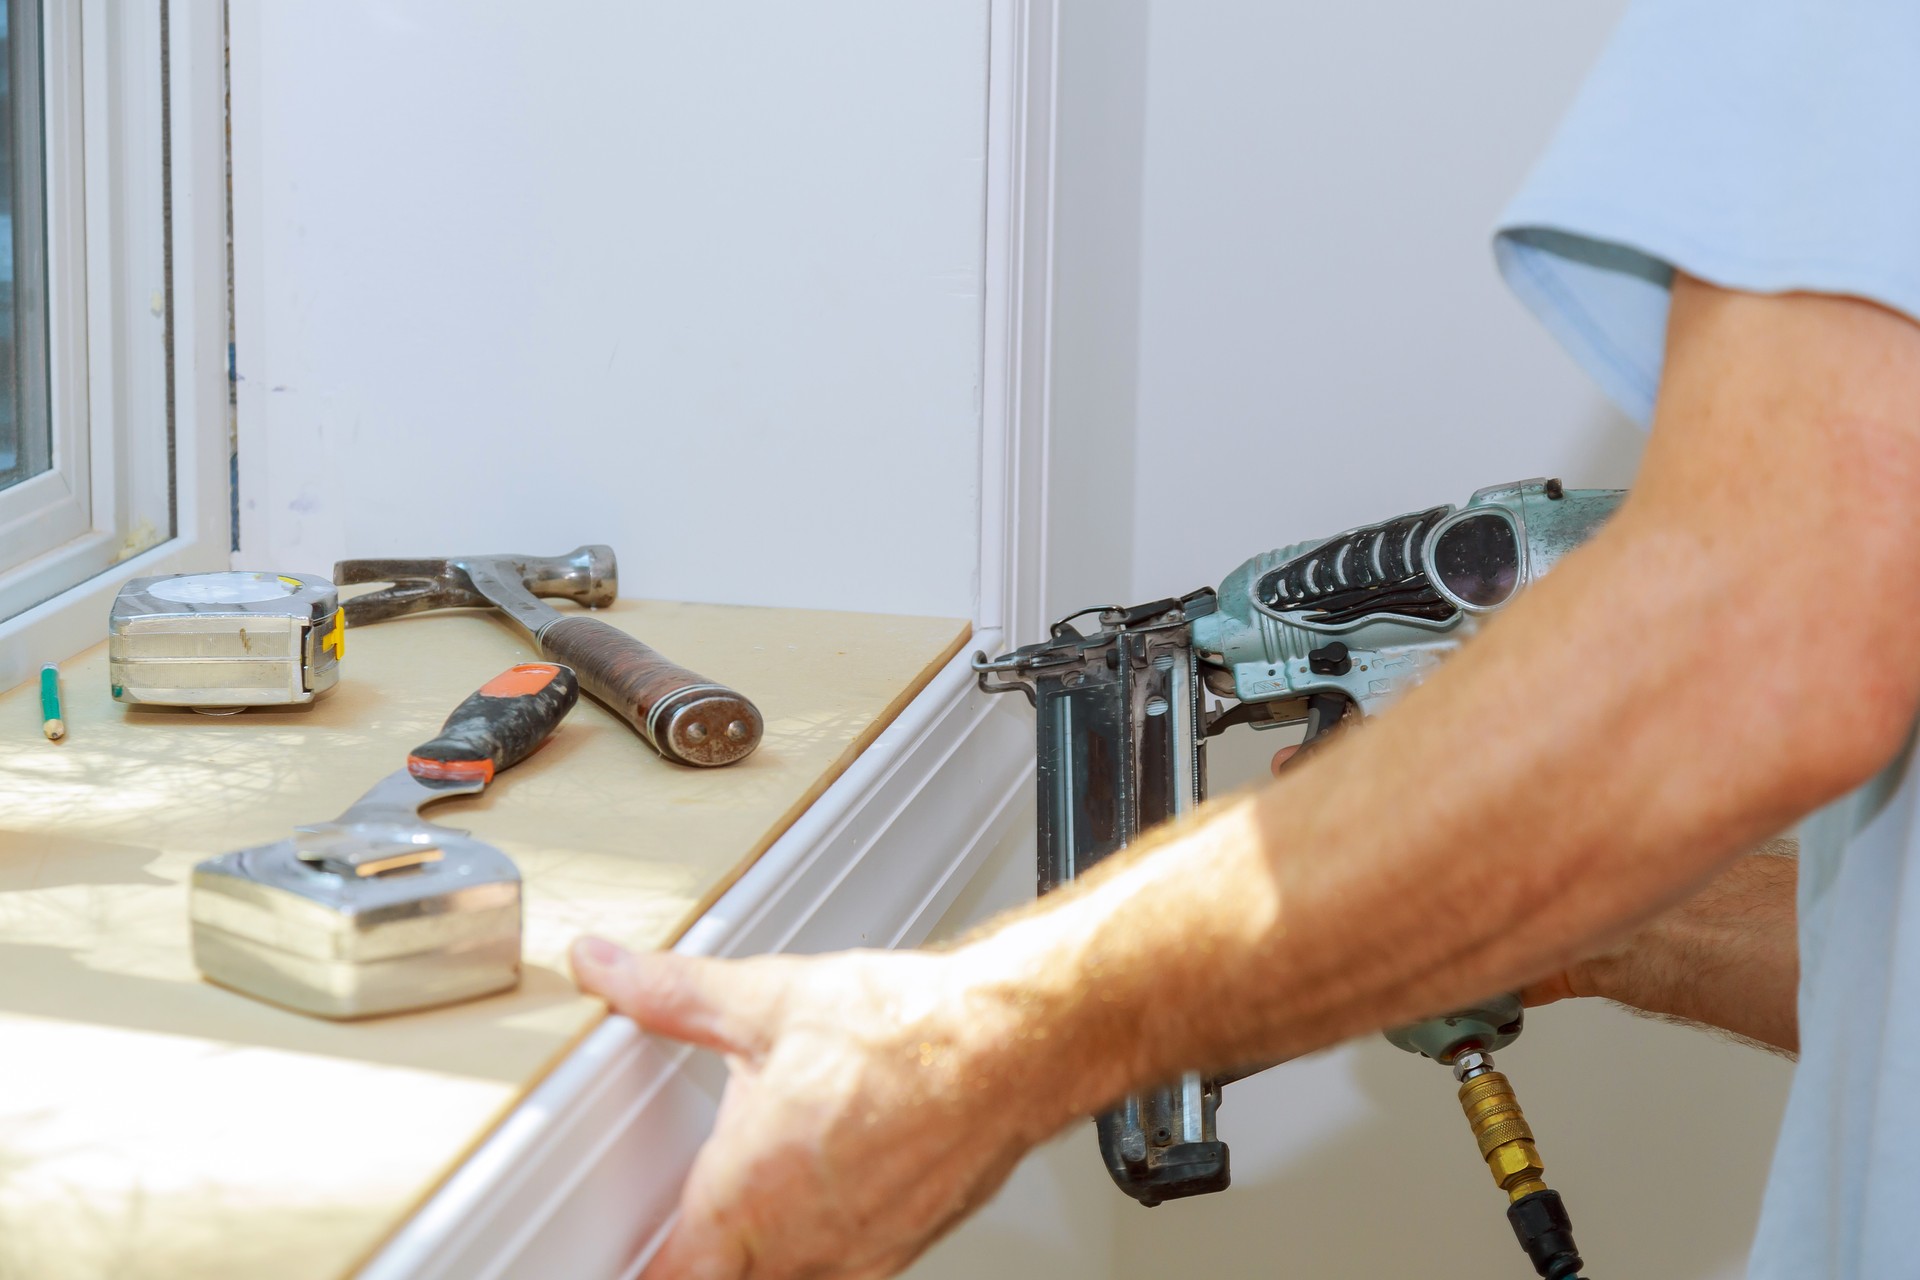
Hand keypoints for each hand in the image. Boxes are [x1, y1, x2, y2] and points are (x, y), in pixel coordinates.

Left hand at [570, 938, 1054, 1279]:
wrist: (1011, 1044)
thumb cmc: (906, 1032)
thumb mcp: (766, 1000)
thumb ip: (670, 994)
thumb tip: (606, 969)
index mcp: (745, 1197)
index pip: (668, 1279)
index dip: (644, 1269)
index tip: (630, 1254)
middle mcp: (800, 1245)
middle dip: (703, 1260)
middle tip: (691, 1227)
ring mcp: (858, 1256)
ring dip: (764, 1259)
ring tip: (760, 1206)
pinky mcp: (906, 1246)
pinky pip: (843, 1272)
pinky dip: (820, 1248)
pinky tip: (827, 1194)